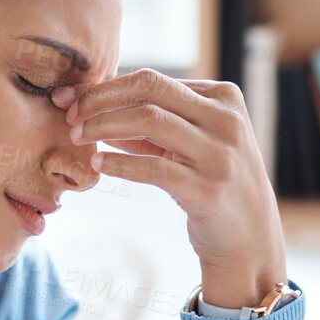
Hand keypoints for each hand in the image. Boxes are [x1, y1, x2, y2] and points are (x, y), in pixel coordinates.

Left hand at [53, 70, 288, 309]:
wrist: (249, 239)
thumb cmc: (214, 185)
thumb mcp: (191, 146)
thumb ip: (152, 127)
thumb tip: (95, 111)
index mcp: (223, 98)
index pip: (154, 80)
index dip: (106, 87)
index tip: (72, 99)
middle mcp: (225, 121)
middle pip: (149, 89)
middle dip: (100, 99)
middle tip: (69, 116)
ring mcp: (219, 155)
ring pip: (149, 120)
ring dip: (104, 126)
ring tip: (78, 138)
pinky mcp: (207, 190)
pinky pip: (153, 168)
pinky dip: (120, 163)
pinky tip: (100, 165)